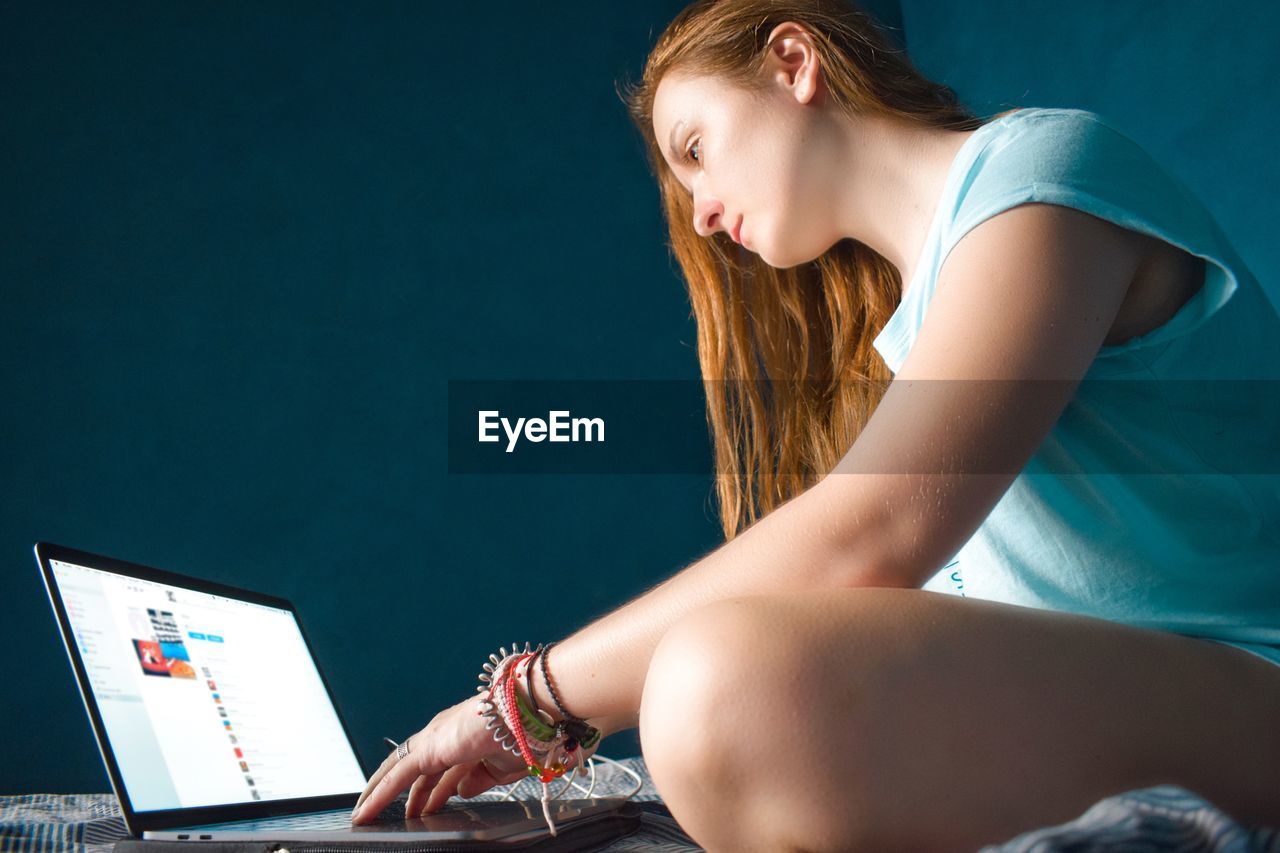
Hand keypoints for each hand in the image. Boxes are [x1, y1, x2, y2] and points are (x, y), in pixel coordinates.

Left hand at [350, 693, 601, 822]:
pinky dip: (378, 795)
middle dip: (396, 791)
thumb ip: (478, 781)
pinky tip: (366, 812)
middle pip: (411, 768)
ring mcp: (433, 738)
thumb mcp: (500, 769)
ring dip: (378, 794)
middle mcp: (443, 735)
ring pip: (396, 770)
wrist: (526, 715)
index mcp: (462, 738)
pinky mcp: (427, 748)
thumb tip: (460, 791)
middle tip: (381, 812)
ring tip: (364, 815)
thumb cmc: (522, 736)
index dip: (424, 790)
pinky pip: (396, 777)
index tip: (419, 807)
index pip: (435, 768)